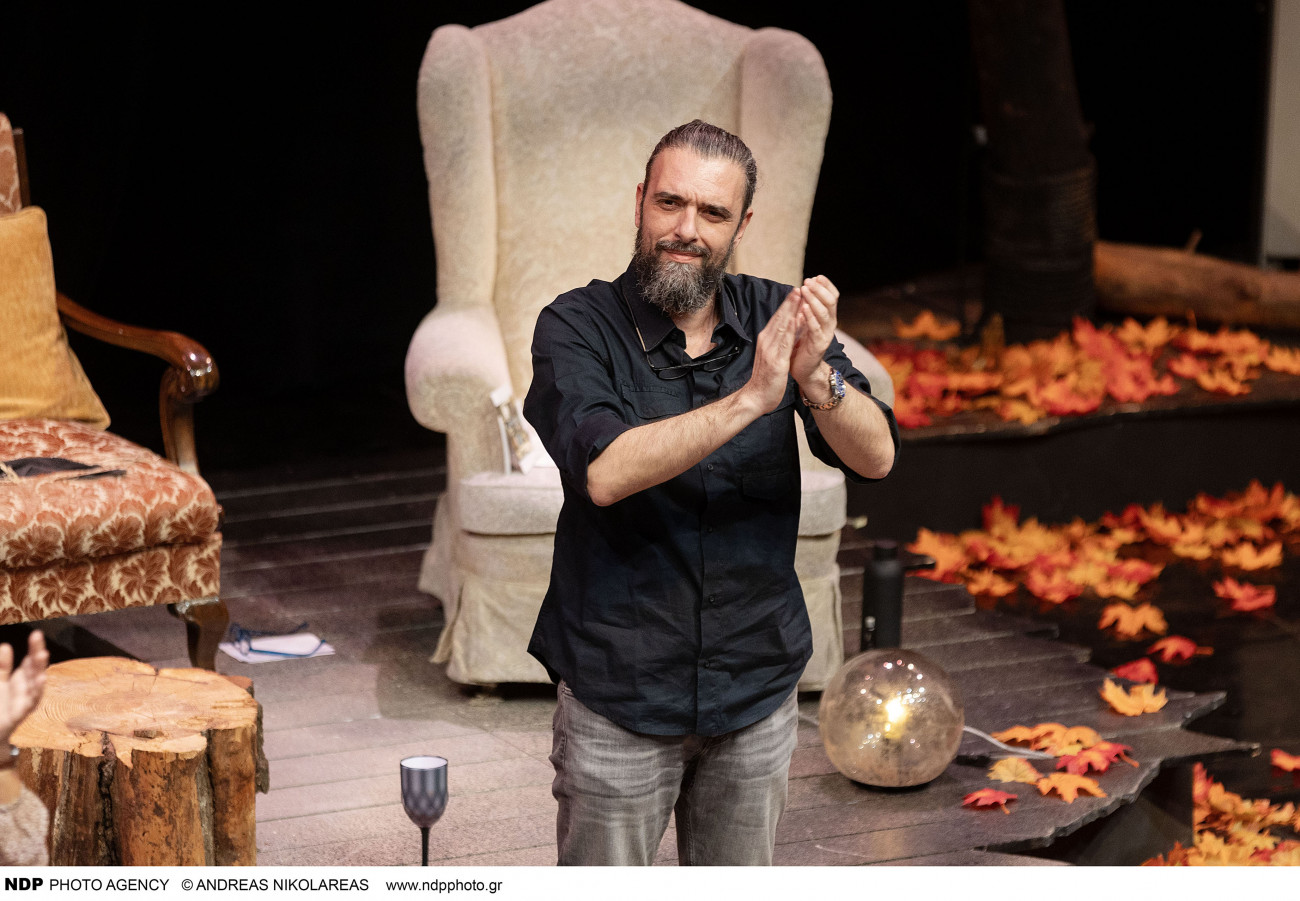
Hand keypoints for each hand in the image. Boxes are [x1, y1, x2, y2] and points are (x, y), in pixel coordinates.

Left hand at [0, 631, 47, 746]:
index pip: (31, 661)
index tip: (36, 634)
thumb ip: (2, 666)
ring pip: (36, 684)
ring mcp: (25, 701)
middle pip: (35, 670)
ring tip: (42, 656)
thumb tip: (5, 645)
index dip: (34, 648)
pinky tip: (40, 680)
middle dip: (38, 656)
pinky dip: (37, 691)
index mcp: (22, 679)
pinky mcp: (20, 714)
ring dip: (39, 670)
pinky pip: (30, 702)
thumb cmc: (0, 705)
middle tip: (39, 641)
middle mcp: (27, 688)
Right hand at [743, 288, 800, 413]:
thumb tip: (790, 328)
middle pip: (779, 319)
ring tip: (799, 297)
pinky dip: (790, 330)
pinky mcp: (776, 361)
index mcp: (766, 340)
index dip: (786, 305)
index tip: (796, 291)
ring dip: (790, 310)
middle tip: (799, 287)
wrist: (755, 398)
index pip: (777, 319)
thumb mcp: (773, 356)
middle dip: (789, 303)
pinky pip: (785, 343)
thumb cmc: (765, 378)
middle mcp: (766, 342)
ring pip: (782, 326)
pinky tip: (796, 319)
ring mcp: (770, 351)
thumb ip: (780, 342)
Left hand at [790, 275, 838, 388]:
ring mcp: (825, 334)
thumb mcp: (806, 323)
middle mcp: (830, 324)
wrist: (805, 370)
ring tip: (804, 289)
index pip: (832, 296)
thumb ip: (807, 308)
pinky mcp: (818, 345)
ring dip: (813, 299)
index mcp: (828, 317)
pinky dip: (810, 317)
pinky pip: (815, 328)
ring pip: (824, 313)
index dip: (826, 285)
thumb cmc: (803, 345)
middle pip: (830, 301)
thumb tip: (804, 288)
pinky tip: (803, 309)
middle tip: (807, 281)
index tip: (815, 276)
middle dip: (819, 289)